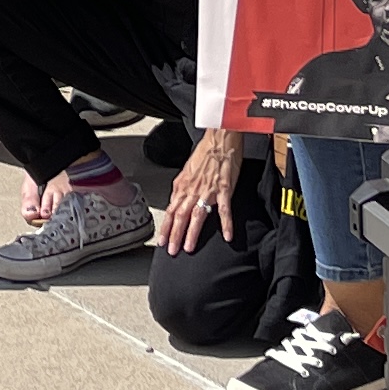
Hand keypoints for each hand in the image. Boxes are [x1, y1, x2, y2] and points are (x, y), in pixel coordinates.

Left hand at [160, 126, 251, 253]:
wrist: (220, 138)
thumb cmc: (206, 153)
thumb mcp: (188, 170)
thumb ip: (183, 188)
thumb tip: (176, 202)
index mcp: (183, 185)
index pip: (170, 210)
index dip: (165, 227)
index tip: (162, 241)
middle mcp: (192, 189)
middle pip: (179, 216)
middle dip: (174, 235)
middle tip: (171, 250)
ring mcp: (208, 190)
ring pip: (196, 215)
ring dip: (192, 233)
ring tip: (188, 247)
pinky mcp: (224, 189)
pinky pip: (224, 209)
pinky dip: (225, 224)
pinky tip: (226, 235)